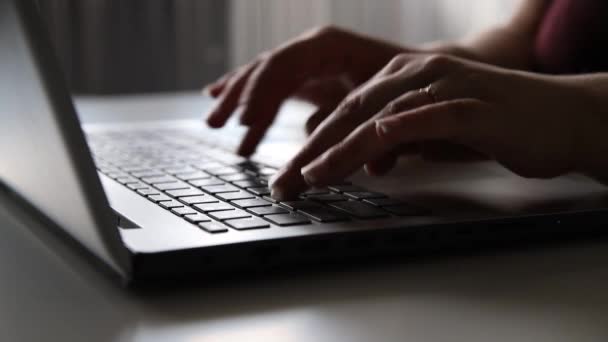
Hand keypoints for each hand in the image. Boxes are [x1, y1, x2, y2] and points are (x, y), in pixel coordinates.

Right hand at [205, 26, 406, 155]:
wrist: (423, 74)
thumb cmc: (407, 86)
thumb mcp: (388, 102)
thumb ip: (366, 123)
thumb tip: (354, 155)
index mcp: (328, 46)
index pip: (283, 65)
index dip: (261, 93)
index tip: (246, 121)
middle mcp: (312, 49)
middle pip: (264, 69)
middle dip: (240, 97)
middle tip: (218, 125)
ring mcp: (306, 61)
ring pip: (261, 76)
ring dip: (236, 99)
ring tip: (214, 122)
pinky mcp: (305, 77)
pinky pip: (268, 85)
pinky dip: (246, 94)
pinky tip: (218, 96)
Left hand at [271, 53, 593, 198]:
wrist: (562, 116)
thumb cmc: (497, 124)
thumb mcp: (438, 132)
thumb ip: (401, 139)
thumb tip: (368, 159)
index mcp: (404, 76)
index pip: (347, 112)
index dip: (314, 145)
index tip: (290, 176)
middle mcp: (416, 74)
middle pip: (350, 114)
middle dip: (311, 152)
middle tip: (284, 185)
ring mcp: (441, 86)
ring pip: (375, 118)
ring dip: (337, 151)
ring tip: (307, 179)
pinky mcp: (468, 106)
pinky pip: (418, 121)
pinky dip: (386, 140)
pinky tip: (361, 156)